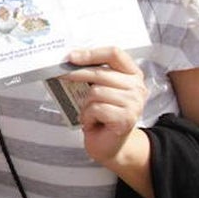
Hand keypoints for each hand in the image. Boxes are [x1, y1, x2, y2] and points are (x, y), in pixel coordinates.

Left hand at [63, 47, 147, 166]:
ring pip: (96, 91)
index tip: (71, 57)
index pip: (114, 54)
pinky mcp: (127, 118)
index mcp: (132, 74)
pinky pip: (95, 108)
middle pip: (101, 73)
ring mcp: (134, 103)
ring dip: (85, 103)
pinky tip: (93, 122)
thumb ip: (92, 73)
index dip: (91, 53)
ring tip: (90, 112)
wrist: (110, 144)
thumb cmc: (102, 114)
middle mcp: (137, 87)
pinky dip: (88, 116)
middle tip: (60, 75)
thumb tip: (69, 59)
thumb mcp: (99, 88)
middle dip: (77, 75)